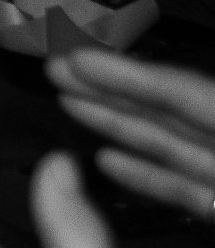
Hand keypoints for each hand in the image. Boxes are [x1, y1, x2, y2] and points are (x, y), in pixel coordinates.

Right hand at [50, 49, 214, 224]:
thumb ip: (190, 153)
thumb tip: (118, 145)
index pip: (185, 95)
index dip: (129, 75)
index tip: (76, 59)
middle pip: (172, 112)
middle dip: (110, 89)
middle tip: (57, 70)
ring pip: (171, 147)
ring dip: (116, 125)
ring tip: (68, 103)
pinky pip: (183, 188)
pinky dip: (144, 174)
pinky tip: (107, 161)